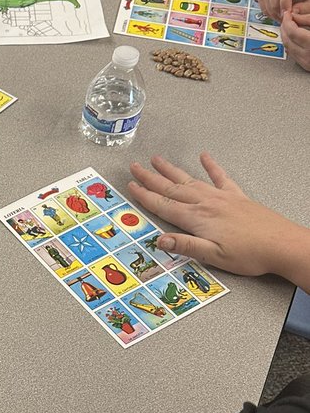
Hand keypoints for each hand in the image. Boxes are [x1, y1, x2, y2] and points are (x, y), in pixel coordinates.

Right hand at [127, 153, 306, 277]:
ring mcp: (221, 197)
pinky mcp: (236, 196)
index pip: (164, 206)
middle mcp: (206, 203)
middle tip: (135, 167)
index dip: (145, 196)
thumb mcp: (213, 256)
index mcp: (197, 219)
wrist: (281, 244)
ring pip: (190, 180)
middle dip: (151, 178)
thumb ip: (185, 245)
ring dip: (171, 170)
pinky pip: (220, 177)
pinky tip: (205, 156)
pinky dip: (211, 165)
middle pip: (172, 188)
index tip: (131, 187)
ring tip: (157, 160)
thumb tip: (159, 240)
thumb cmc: (249, 254)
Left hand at [281, 7, 309, 70]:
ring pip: (288, 47)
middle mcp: (308, 55)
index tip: (288, 14)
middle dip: (284, 27)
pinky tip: (292, 37)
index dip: (287, 21)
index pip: (293, 31)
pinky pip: (292, 54)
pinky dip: (290, 44)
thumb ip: (308, 20)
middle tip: (286, 18)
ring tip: (288, 25)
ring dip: (285, 35)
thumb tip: (294, 16)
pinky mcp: (306, 66)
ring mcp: (307, 62)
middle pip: (287, 40)